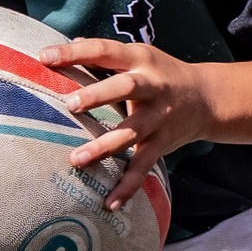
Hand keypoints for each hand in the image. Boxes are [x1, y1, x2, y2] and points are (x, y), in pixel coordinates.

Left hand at [45, 38, 219, 208]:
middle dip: (98, 95)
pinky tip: (109, 204)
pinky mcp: (162, 144)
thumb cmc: (160, 74)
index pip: (104, 51)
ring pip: (132, 132)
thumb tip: (64, 46)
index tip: (44, 57)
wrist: (207, 98)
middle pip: (126, 87)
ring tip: (76, 159)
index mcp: (140, 59)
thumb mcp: (138, 56)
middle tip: (70, 105)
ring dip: (105, 147)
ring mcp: (159, 117)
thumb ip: (104, 55)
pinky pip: (143, 167)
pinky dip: (127, 187)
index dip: (75, 52)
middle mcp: (152, 86)